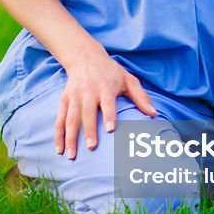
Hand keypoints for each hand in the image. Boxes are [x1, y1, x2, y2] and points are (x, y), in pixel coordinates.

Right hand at [55, 44, 156, 159]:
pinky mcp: (65, 100)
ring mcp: (74, 96)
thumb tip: (154, 114)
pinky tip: (59, 149)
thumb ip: (141, 97)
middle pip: (87, 113)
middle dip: (89, 130)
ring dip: (70, 138)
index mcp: (105, 87)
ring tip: (71, 156)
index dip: (109, 115)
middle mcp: (88, 92)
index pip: (107, 102)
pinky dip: (58, 134)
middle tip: (92, 148)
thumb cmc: (111, 72)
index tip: (111, 129)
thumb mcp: (128, 79)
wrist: (85, 57)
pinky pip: (60, 119)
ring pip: (70, 119)